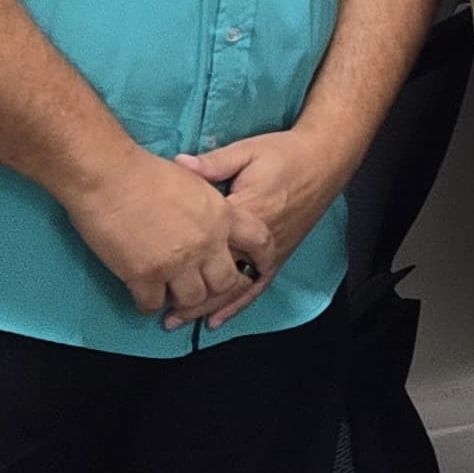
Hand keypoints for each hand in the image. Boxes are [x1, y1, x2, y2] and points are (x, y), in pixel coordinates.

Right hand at [67, 147, 274, 327]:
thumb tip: (213, 217)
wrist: (108, 176)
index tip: (256, 268)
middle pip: (226, 282)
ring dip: (182, 301)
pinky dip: (149, 305)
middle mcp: (206, 243)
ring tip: (172, 295)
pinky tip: (144, 298)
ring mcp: (176, 262)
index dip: (262, 257)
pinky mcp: (144, 276)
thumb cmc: (145, 171)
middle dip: (216, 289)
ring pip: (193, 299)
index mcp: (222, 216)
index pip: (260, 241)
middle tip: (203, 289)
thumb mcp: (194, 181)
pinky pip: (153, 305)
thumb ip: (209, 204)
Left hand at [174, 129, 344, 328]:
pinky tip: (216, 320)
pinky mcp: (279, 255)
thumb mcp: (248, 151)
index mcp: (246, 212)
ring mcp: (270, 251)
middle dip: (189, 296)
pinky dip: (236, 305)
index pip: (206, 242)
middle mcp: (258, 240)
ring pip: (235, 287)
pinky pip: (256, 286)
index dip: (178, 259)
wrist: (325, 160)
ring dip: (207, 307)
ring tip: (179, 321)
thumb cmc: (284, 153)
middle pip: (218, 275)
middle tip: (158, 310)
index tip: (149, 269)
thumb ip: (214, 163)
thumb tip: (179, 164)